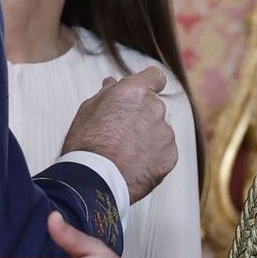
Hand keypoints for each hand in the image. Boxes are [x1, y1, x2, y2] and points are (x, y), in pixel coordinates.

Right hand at [62, 68, 176, 202]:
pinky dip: (153, 157)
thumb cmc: (85, 145)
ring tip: (126, 155)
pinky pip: (164, 152)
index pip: (155, 76)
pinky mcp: (170, 156)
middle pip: (154, 107)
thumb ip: (107, 94)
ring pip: (159, 131)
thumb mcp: (87, 110)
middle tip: (121, 135)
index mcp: (134, 92)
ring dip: (148, 138)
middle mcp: (155, 108)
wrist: (94, 181)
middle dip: (142, 117)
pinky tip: (135, 165)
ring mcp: (165, 133)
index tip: (145, 91)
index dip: (149, 84)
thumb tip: (113, 83)